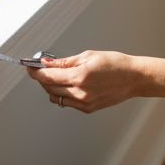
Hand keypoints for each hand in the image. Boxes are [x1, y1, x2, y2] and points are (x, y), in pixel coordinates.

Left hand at [27, 50, 145, 112]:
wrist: (134, 78)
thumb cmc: (116, 64)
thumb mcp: (88, 56)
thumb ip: (65, 62)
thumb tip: (47, 63)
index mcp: (80, 76)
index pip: (48, 76)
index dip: (35, 72)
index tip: (30, 67)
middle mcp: (80, 92)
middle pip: (49, 88)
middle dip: (42, 78)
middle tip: (42, 69)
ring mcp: (84, 103)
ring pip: (56, 97)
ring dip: (51, 87)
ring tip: (58, 77)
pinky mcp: (88, 109)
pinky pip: (67, 103)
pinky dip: (63, 94)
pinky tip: (69, 85)